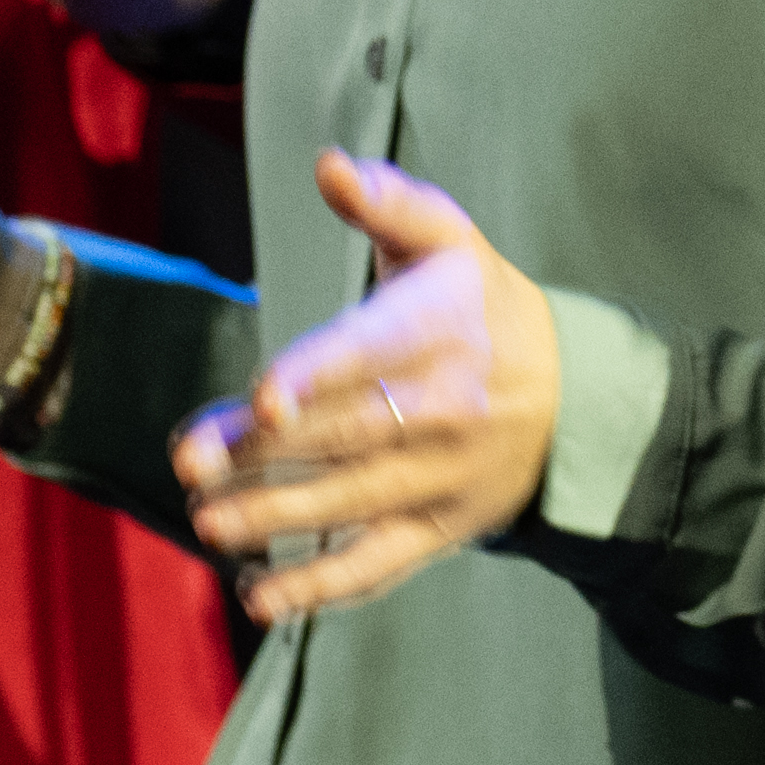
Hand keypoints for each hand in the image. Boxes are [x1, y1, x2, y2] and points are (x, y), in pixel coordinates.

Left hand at [174, 153, 557, 623]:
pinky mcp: (438, 529)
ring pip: (354, 503)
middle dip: (265, 454)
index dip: (315, 377)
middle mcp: (444, 408)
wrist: (573, 395)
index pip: (369, 355)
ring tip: (209, 523)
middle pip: (346, 435)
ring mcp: (442, 476)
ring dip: (278, 519)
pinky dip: (321, 589)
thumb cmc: (482, 306)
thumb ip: (387, 201)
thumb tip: (327, 166)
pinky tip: (259, 598)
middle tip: (190, 463)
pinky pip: (379, 566)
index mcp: (440, 330)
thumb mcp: (449, 240)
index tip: (263, 399)